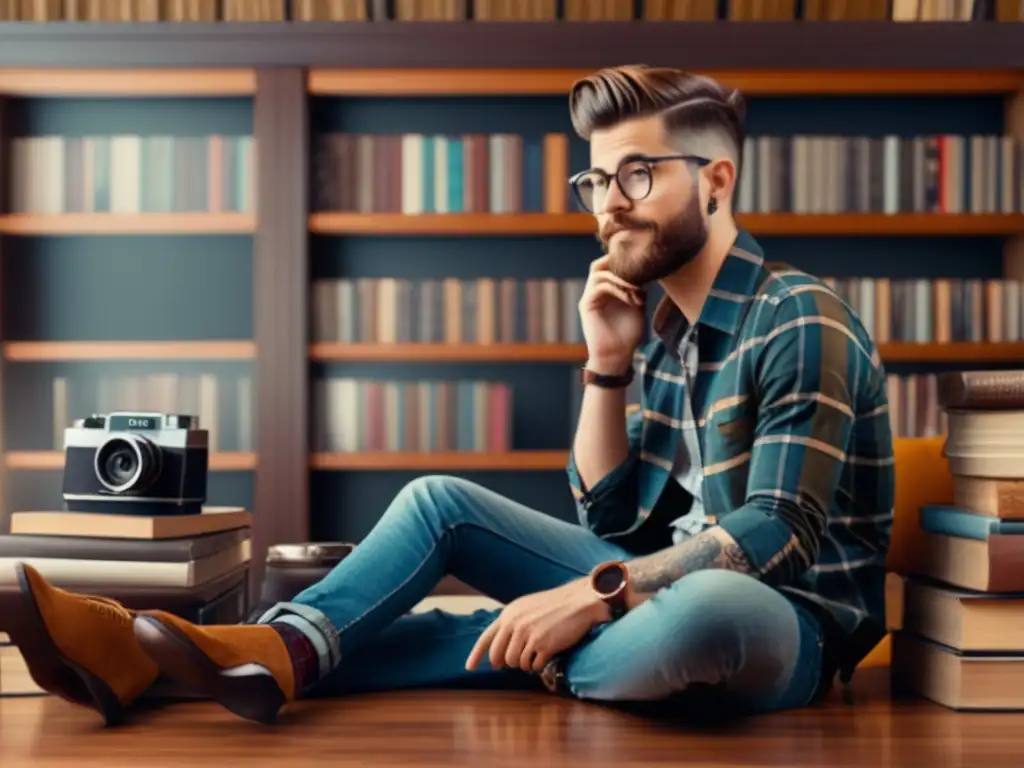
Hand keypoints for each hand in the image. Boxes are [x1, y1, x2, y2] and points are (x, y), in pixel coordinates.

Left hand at [464, 578, 609, 673]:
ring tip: (538, 650)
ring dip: (526, 663)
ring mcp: (528, 635)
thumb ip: (511, 624)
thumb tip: (498, 653)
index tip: (469, 668)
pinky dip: (539, 664)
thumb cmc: (554, 605)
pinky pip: (533, 666)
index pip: (486, 638)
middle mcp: (515, 624)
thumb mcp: (526, 607)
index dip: (476, 655)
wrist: (578, 602)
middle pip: (499, 657)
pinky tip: (547, 653)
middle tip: (519, 659)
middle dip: (506, 662)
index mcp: (509, 614)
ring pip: (516, 664)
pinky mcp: (543, 645)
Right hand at [579, 255, 644, 373]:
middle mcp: (594, 292)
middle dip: (616, 264)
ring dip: (620, 278)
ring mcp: (589, 298)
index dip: (623, 263)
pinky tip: (630, 298)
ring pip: (598, 273)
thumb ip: (637, 290)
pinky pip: (599, 287)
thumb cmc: (627, 336)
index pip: (608, 267)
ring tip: (636, 288)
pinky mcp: (586, 305)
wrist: (616, 357)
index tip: (644, 269)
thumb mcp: (637, 307)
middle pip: (598, 265)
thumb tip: (645, 273)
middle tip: (635, 270)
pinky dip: (616, 288)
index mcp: (605, 291)